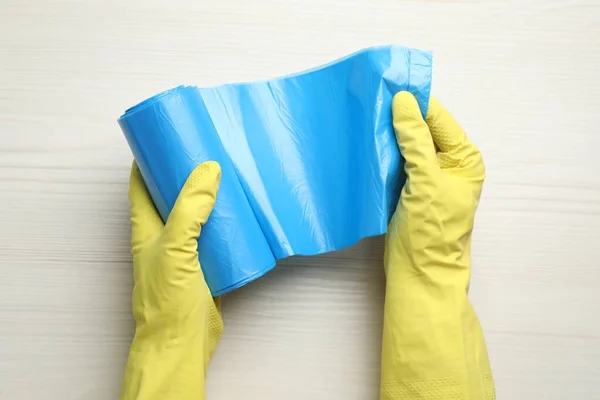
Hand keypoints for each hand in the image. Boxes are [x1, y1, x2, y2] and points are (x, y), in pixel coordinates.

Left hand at [121, 161, 222, 399]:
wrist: (183, 342)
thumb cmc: (168, 300)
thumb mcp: (175, 247)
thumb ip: (189, 210)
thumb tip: (208, 170)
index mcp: (146, 228)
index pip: (141, 185)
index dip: (150, 161)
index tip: (169, 139)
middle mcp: (163, 236)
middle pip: (171, 197)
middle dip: (186, 175)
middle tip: (209, 154)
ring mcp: (184, 251)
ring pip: (196, 217)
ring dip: (209, 199)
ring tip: (230, 178)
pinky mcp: (204, 265)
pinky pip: (214, 237)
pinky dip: (225, 224)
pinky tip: (242, 216)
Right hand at [380, 92, 494, 398]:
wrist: (418, 272)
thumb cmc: (431, 231)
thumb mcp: (425, 182)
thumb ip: (415, 141)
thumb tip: (403, 101)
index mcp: (463, 158)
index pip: (438, 118)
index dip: (414, 101)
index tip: (386, 83)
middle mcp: (448, 162)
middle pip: (422, 128)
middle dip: (398, 115)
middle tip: (369, 97)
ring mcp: (428, 174)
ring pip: (407, 143)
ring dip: (388, 132)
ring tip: (363, 114)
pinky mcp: (409, 185)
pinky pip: (396, 159)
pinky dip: (383, 150)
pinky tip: (365, 140)